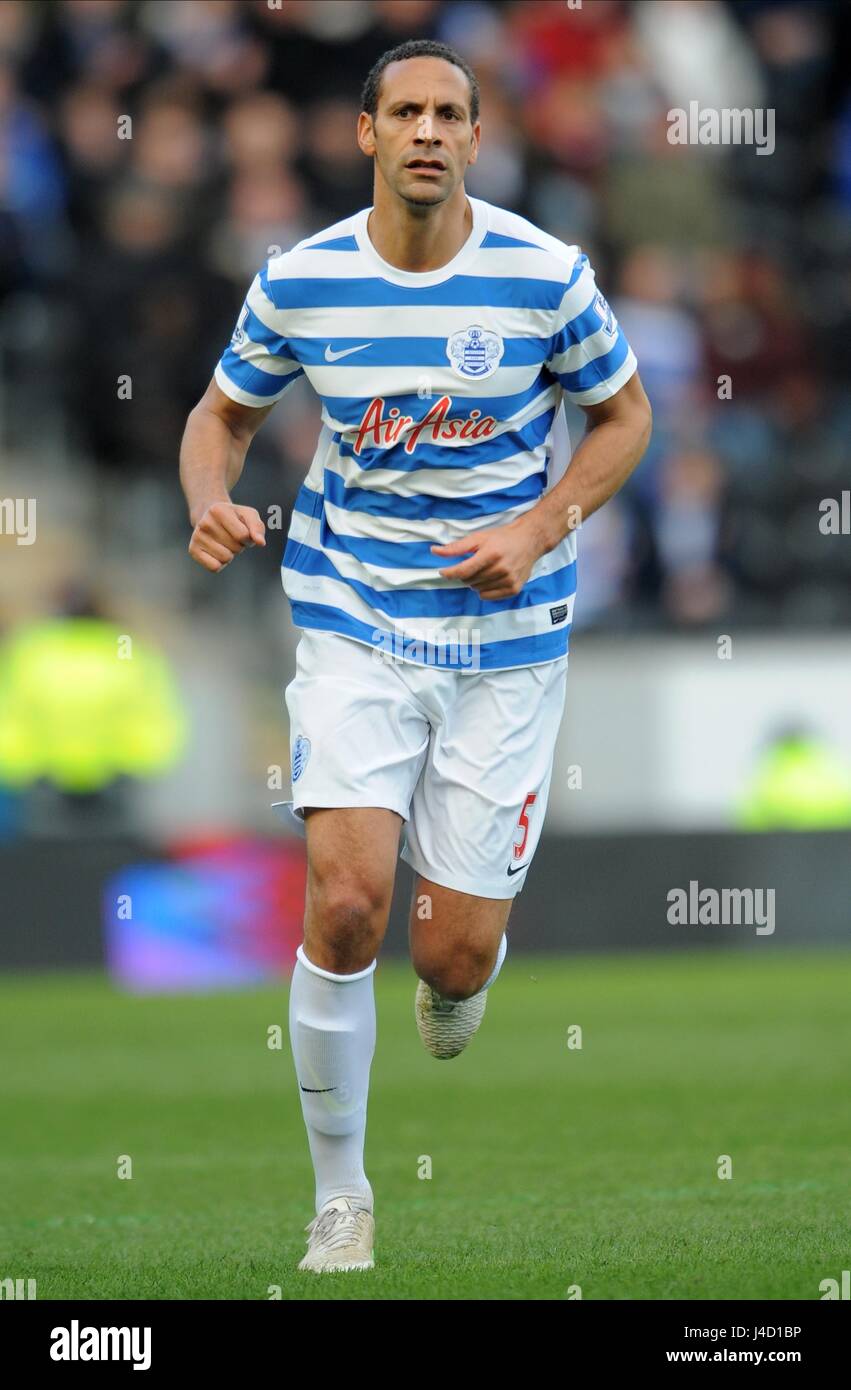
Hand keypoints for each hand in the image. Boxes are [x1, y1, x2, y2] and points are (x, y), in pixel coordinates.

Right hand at [188, 501, 265, 573]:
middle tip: (231, 536)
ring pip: (225, 558)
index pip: (243, 535)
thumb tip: (261, 543)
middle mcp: (204, 523)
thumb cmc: (234, 517)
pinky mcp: (193, 550)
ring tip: (224, 543)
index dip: (248, 537)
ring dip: (230, 554)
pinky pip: (214, 567)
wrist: (210, 517)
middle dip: (239, 545)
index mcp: (217, 510)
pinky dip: (220, 564)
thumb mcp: (249, 515)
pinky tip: (216, 551)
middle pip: (235, 547)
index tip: (242, 530)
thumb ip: (257, 527)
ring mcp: (197, 537)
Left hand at [430, 516, 548, 599]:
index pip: (463, 571)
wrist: (530, 541)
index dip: (449, 573)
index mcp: (491, 554)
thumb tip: (434, 551)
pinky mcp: (514, 589)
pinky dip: (484, 590)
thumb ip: (456, 547)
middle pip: (469, 581)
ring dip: (475, 582)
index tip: (443, 572)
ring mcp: (509, 580)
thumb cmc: (501, 538)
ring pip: (477, 589)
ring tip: (484, 570)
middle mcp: (501, 568)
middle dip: (465, 574)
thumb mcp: (478, 538)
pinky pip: (488, 596)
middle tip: (473, 564)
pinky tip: (490, 579)